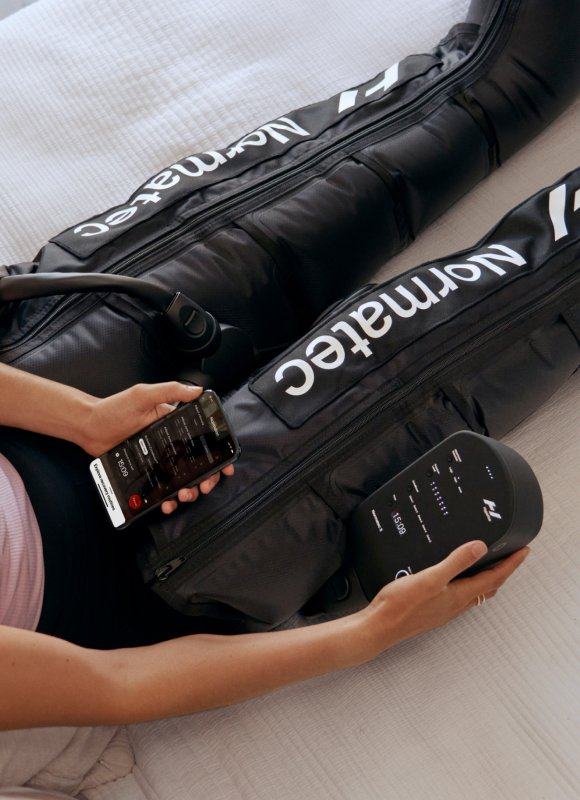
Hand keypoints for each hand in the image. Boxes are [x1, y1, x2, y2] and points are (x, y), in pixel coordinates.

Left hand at [78, 381, 234, 512]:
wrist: (89, 427)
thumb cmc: (114, 408)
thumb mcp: (143, 395)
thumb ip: (170, 391)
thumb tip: (197, 391)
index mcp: (174, 426)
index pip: (203, 440)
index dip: (218, 453)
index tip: (226, 465)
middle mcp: (170, 444)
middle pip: (198, 465)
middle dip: (207, 478)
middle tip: (205, 485)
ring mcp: (159, 460)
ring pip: (183, 480)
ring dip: (189, 491)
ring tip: (185, 495)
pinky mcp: (147, 473)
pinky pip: (162, 489)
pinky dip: (167, 499)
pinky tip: (166, 503)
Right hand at [356, 541, 529, 660]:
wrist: (379, 627)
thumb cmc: (401, 606)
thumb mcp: (430, 577)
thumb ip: (455, 561)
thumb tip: (479, 547)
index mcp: (459, 595)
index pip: (494, 578)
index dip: (511, 564)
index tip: (523, 552)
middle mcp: (456, 605)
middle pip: (489, 587)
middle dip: (503, 571)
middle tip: (511, 557)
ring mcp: (445, 609)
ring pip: (475, 593)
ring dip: (487, 579)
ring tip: (489, 565)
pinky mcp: (433, 610)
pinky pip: (460, 596)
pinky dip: (469, 585)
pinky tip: (457, 581)